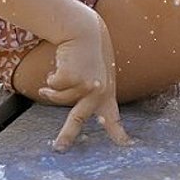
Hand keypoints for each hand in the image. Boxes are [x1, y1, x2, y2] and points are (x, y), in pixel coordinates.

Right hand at [37, 15, 130, 151]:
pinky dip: (51, 77)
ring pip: (59, 98)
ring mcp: (85, 85)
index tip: (128, 146)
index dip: (119, 134)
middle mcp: (98, 91)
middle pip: (79, 117)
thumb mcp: (95, 73)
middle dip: (67, 134)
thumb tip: (76, 112)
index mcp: (106, 92)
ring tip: (54, 77)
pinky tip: (60, 65)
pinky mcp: (73, 78)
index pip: (113, 117)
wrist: (85, 31)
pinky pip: (53, 86)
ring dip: (51, 90)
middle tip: (59, 148)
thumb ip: (88, 92)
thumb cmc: (90, 52)